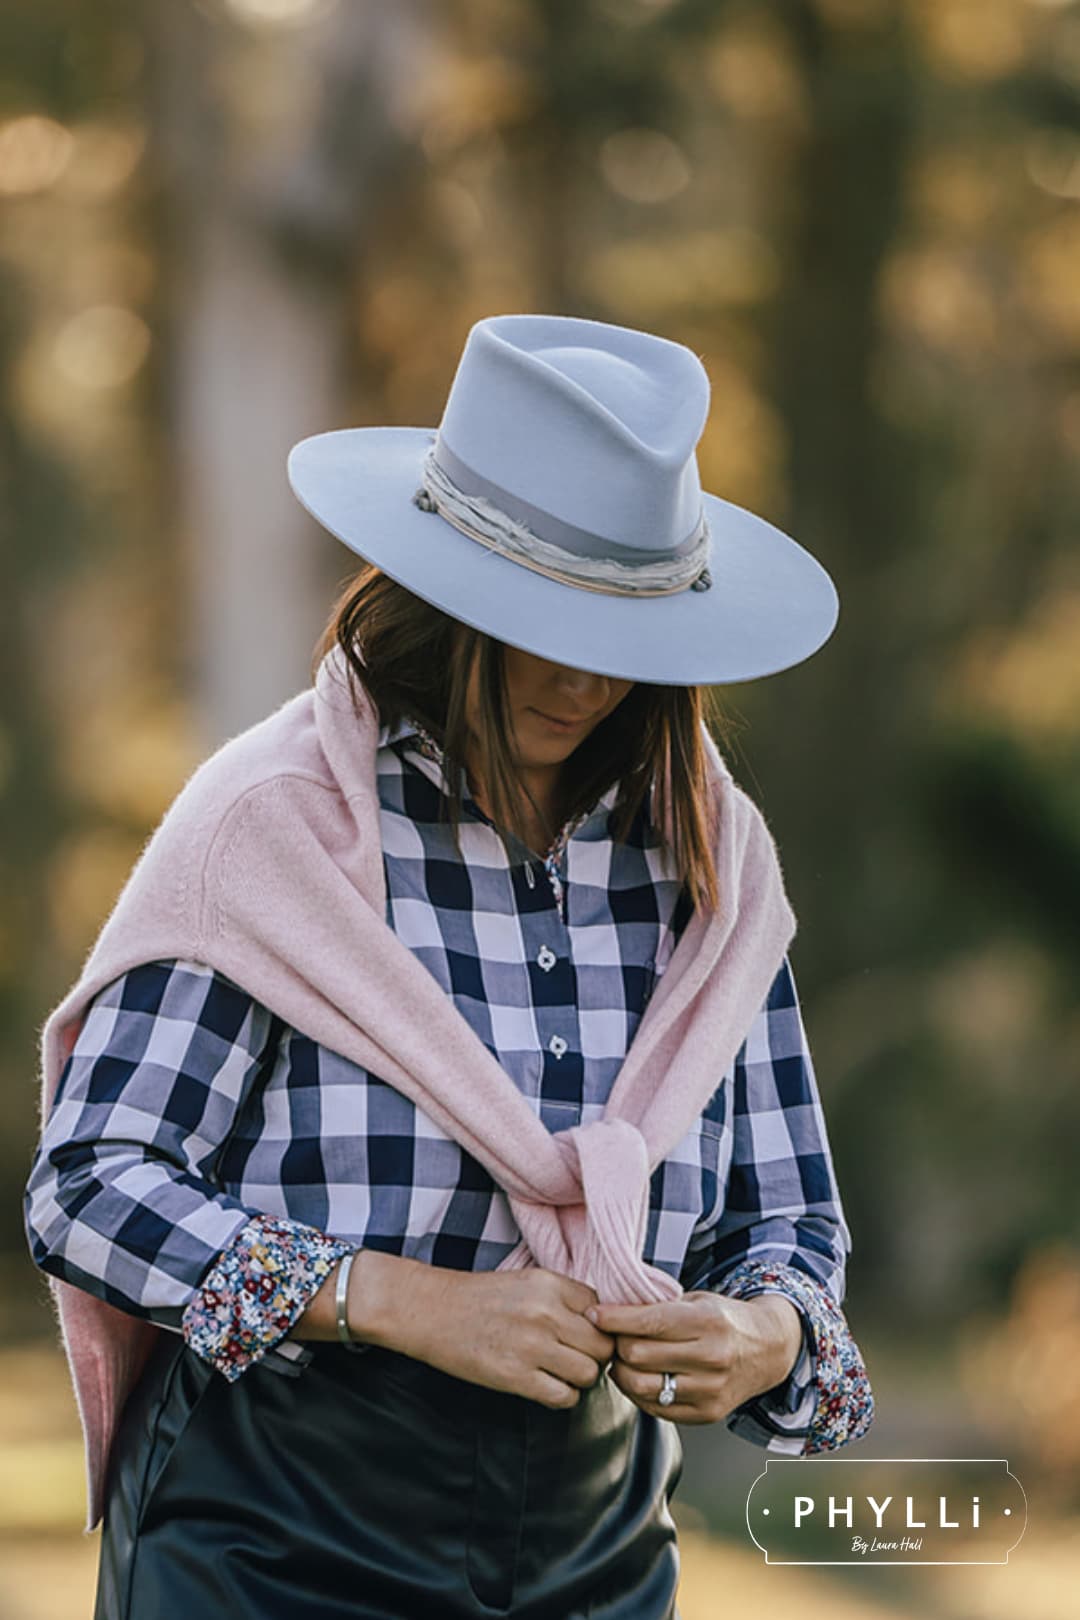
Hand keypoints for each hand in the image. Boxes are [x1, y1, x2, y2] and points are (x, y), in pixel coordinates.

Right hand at [383, 1262, 616, 1409]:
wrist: (432, 1311)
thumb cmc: (481, 1298)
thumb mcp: (527, 1282)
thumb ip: (564, 1298)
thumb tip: (602, 1324)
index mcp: (550, 1283)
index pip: (603, 1311)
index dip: (596, 1326)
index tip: (581, 1334)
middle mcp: (545, 1312)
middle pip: (602, 1345)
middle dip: (594, 1355)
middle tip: (574, 1358)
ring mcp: (531, 1345)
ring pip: (589, 1373)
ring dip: (579, 1378)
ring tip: (560, 1372)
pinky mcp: (515, 1376)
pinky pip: (564, 1397)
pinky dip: (561, 1397)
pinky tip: (545, 1386)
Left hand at [586, 1289, 803, 1424]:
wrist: (766, 1350)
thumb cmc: (722, 1320)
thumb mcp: (696, 1301)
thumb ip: (658, 1307)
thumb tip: (609, 1310)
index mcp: (707, 1322)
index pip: (647, 1322)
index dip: (613, 1319)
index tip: (594, 1314)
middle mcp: (711, 1358)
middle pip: (637, 1355)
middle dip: (615, 1344)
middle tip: (610, 1337)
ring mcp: (709, 1390)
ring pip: (641, 1386)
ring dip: (621, 1372)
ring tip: (621, 1359)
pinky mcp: (707, 1414)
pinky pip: (655, 1408)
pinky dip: (638, 1393)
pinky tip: (639, 1377)